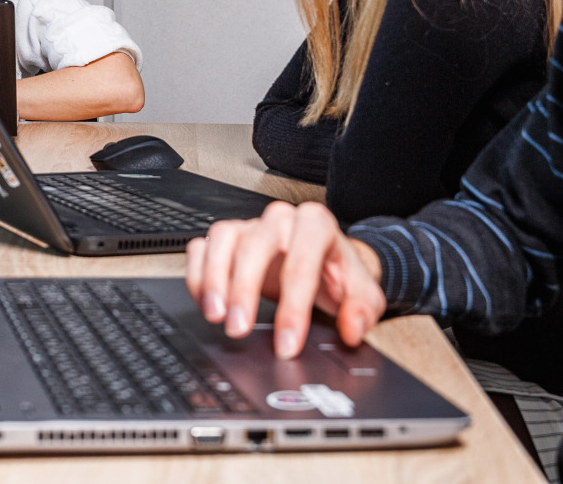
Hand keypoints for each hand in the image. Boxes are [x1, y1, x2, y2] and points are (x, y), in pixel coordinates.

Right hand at [185, 200, 386, 358]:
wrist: (325, 260)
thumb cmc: (339, 274)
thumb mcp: (364, 293)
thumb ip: (363, 310)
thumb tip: (351, 329)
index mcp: (317, 225)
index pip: (301, 265)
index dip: (293, 309)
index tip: (287, 344)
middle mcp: (281, 219)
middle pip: (254, 246)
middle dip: (243, 290)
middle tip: (238, 328)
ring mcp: (251, 224)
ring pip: (223, 239)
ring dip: (213, 279)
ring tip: (215, 315)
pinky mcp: (228, 236)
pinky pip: (203, 246)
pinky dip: (198, 275)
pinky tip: (206, 303)